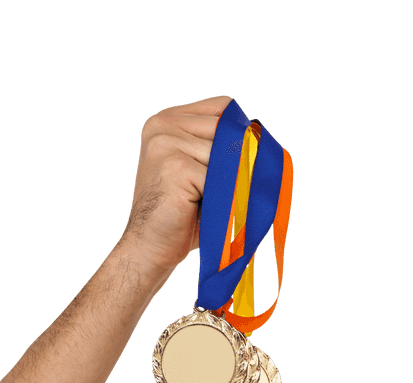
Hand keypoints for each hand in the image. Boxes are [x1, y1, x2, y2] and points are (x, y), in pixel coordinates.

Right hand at [120, 95, 231, 272]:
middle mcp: (163, 124)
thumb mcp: (202, 168)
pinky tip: (205, 209)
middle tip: (228, 189)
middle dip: (238, 160)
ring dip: (229, 182)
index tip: (242, 161)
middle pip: (228, 129)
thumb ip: (222, 146)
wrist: (150, 246)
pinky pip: (221, 178)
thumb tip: (262, 136)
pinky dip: (223, 197)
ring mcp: (167, 142)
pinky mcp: (176, 165)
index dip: (240, 133)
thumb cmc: (182, 212)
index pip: (222, 106)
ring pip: (227, 155)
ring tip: (212, 201)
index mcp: (167, 118)